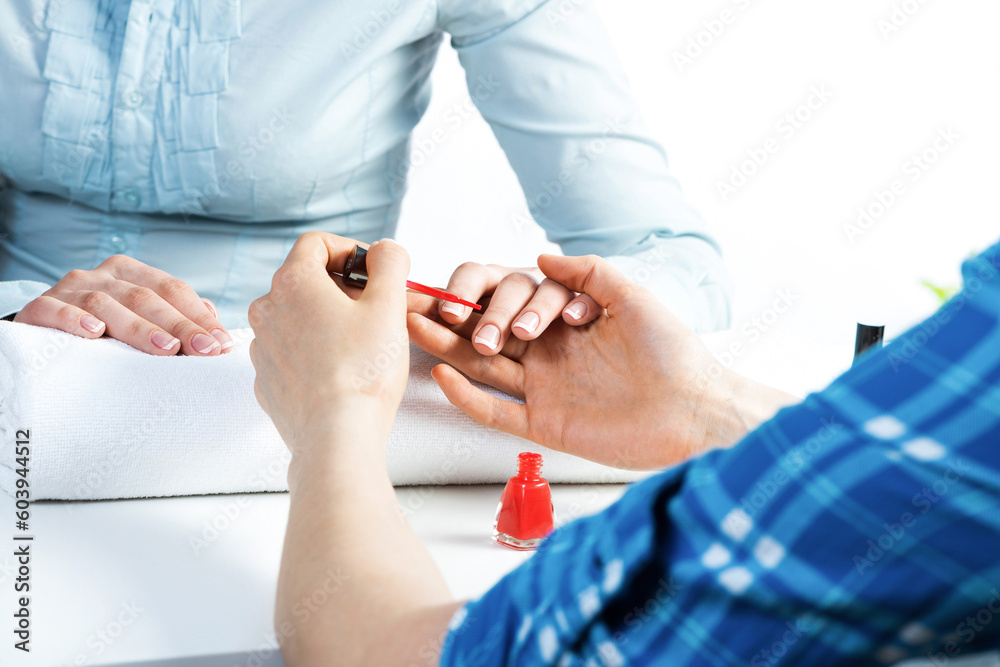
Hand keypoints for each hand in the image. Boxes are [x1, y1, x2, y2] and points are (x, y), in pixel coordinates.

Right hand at [13, 255, 230, 355]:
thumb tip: (215, 323)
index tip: (221, 344)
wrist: (44, 331)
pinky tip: (94, 333)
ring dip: (138, 327)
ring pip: (106, 304)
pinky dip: (74, 319)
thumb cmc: (105, 329)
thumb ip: (175, 315)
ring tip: (166, 348)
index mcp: (132, 273)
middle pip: (146, 297)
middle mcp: (102, 276)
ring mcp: (70, 290)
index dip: (198, 316)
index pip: (172, 289)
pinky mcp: (38, 308)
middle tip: (204, 350)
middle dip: (179, 325)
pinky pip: (54, 310)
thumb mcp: (140, 318)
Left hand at [248, 234, 410, 456]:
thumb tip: (382, 251)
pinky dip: (313, 352)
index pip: (316, 243)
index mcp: (293, 282)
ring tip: (359, 344)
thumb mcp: (389, 305)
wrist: (337, 437)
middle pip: (305, 280)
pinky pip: (290, 352)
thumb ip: (389, 263)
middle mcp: (267, 309)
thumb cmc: (363, 370)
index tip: (373, 271)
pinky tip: (340, 371)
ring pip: (296, 317)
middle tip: (374, 309)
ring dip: (325, 320)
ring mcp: (261, 347)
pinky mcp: (266, 380)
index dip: (349, 250)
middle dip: (340, 287)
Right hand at [408, 255, 797, 469]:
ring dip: (449, 348)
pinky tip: (444, 375)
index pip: (515, 299)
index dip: (500, 296)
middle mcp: (550, 353)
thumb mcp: (633, 297)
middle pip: (489, 331)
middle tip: (434, 310)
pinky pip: (497, 411)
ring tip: (414, 328)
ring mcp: (545, 389)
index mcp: (566, 321)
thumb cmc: (672, 352)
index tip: (510, 303)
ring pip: (484, 366)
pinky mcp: (545, 424)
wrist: (694, 411)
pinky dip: (468, 397)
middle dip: (460, 319)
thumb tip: (541, 256)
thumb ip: (588, 273)